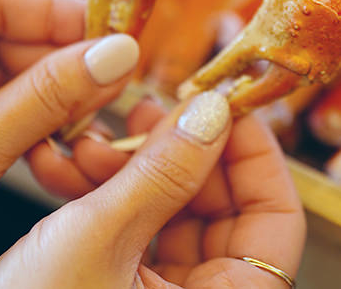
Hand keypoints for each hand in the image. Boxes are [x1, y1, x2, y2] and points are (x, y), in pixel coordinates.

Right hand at [0, 96, 305, 287]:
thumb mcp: (98, 238)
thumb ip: (162, 172)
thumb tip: (211, 113)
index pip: (276, 219)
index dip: (254, 153)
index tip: (220, 102)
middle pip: (219, 209)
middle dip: (176, 152)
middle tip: (143, 111)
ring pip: (168, 213)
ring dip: (127, 168)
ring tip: (85, 143)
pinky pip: (129, 230)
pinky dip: (101, 194)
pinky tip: (64, 166)